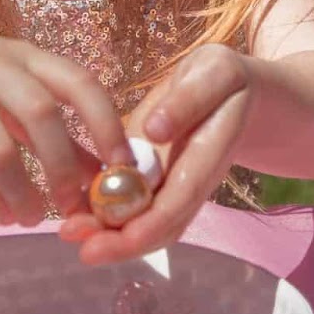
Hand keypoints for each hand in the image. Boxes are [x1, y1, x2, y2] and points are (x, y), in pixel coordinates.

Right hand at [0, 12, 131, 225]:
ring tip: (31, 218)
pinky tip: (1, 215)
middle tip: (73, 206)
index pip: (79, 83)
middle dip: (63, 168)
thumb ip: (59, 128)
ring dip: (23, 193)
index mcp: (27, 55)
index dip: (107, 126)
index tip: (122, 168)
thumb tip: (103, 175)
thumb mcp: (15, 86)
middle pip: (41, 116)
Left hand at [58, 44, 251, 263]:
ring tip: (68, 231)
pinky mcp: (165, 182)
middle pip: (163, 223)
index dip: (145, 226)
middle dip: (119, 241)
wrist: (244, 96)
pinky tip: (79, 213)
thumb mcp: (215, 73)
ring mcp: (181, 186)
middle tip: (71, 237)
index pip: (180, 199)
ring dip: (111, 234)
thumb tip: (154, 131)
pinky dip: (111, 216)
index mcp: (210, 151)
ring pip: (152, 223)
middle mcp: (196, 180)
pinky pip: (142, 208)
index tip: (107, 240)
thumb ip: (189, 99)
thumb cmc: (224, 80)